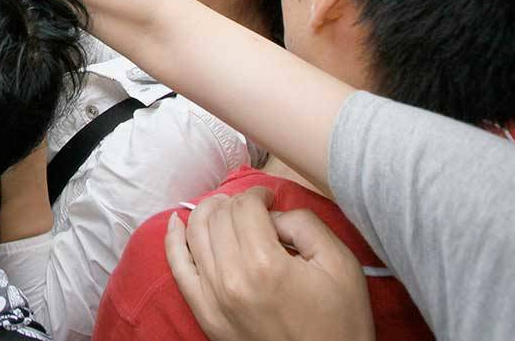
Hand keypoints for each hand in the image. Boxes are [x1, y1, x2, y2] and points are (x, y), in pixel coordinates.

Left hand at [164, 187, 374, 340]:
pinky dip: (173, 241)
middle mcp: (231, 279)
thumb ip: (304, 224)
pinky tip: (176, 222)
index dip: (257, 194)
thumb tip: (271, 213)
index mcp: (265, 265)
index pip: (244, 207)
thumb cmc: (340, 320)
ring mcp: (213, 298)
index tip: (269, 197)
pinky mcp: (205, 314)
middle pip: (218, 217)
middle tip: (252, 206)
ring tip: (225, 210)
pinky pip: (178, 269)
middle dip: (235, 202)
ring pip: (195, 234)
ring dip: (208, 213)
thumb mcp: (340, 264)